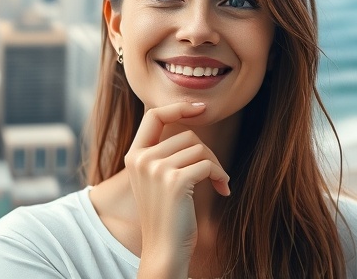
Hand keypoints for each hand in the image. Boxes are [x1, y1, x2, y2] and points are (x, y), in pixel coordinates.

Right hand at [125, 102, 230, 277]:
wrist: (164, 249)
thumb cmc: (167, 215)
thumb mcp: (156, 178)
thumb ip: (163, 152)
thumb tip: (190, 122)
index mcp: (134, 155)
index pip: (154, 115)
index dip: (178, 107)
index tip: (200, 107)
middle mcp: (141, 159)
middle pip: (188, 135)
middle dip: (208, 154)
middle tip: (215, 174)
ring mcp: (156, 169)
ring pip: (200, 148)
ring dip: (215, 166)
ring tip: (218, 182)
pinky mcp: (175, 181)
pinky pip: (207, 165)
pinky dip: (220, 175)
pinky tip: (222, 189)